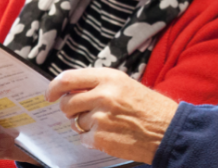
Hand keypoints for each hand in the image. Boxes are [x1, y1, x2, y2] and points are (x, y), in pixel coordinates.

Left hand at [45, 68, 178, 163]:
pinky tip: (109, 135)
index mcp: (109, 78)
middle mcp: (103, 95)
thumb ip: (99, 84)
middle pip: (66, 102)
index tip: (50, 94)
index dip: (54, 87)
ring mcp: (100, 118)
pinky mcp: (101, 138)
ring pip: (74, 122)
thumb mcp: (125, 84)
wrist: (168, 129)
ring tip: (103, 124)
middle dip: (69, 109)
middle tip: (80, 112)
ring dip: (82, 124)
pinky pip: (83, 138)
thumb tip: (72, 89)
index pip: (68, 78)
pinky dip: (93, 139)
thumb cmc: (149, 107)